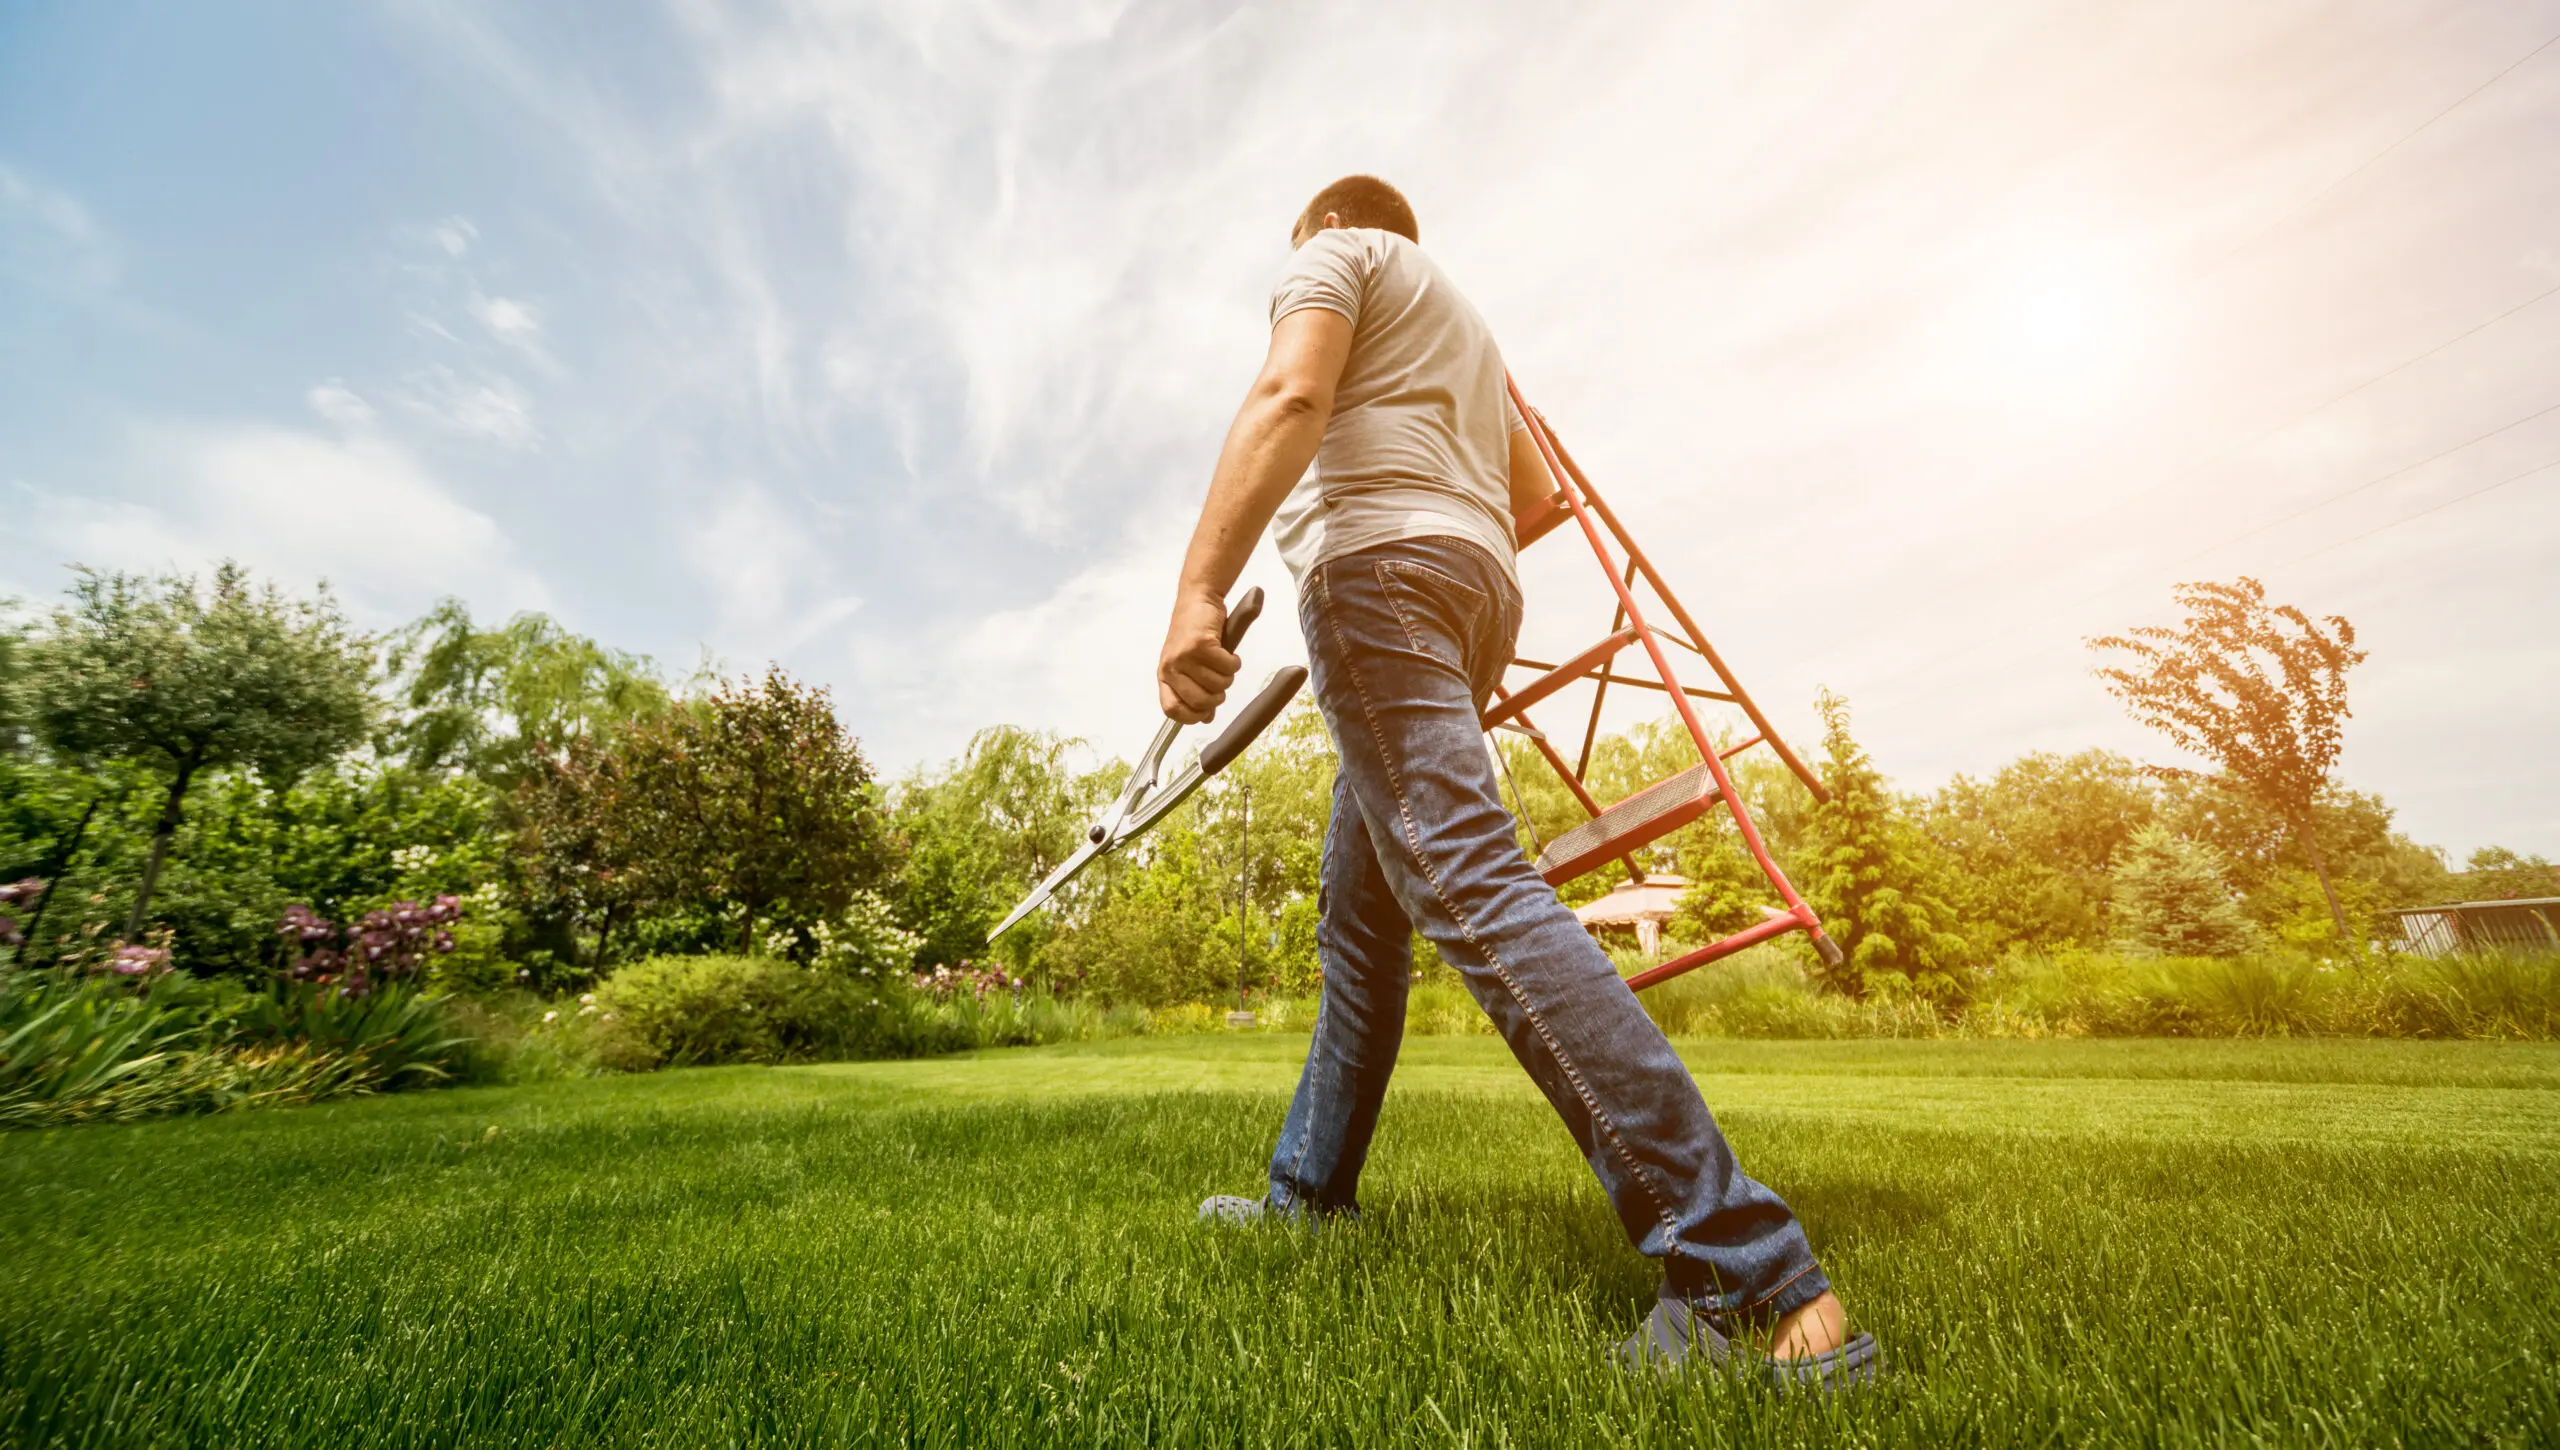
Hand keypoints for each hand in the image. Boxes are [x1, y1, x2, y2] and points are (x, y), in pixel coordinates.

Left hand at [1158, 592, 1239, 723]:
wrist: (1197, 599)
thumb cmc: (1194, 635)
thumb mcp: (1188, 666)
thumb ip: (1195, 691)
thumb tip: (1206, 718)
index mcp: (1164, 675)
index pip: (1171, 710)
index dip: (1192, 716)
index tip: (1207, 711)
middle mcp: (1170, 668)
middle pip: (1200, 701)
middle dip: (1218, 696)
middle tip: (1221, 682)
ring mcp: (1185, 656)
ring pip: (1218, 684)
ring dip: (1228, 676)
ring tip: (1223, 662)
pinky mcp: (1202, 644)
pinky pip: (1227, 667)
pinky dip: (1234, 663)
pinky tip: (1229, 653)